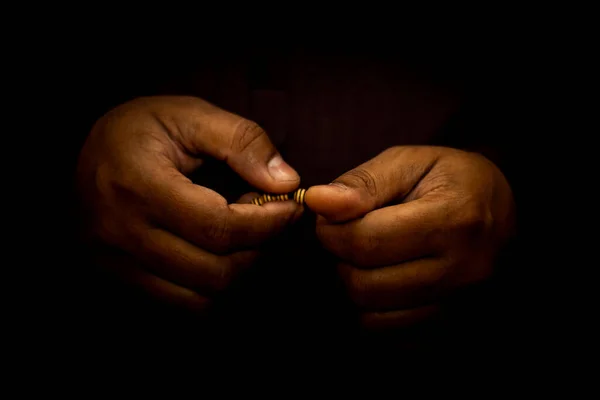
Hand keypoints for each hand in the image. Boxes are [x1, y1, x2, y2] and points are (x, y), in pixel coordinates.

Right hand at [76, 96, 301, 312]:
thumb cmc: (140, 129)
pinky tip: (219, 254)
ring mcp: (114, 262)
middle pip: (214, 271)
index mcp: (137, 185)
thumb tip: (286, 182)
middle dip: (259, 249)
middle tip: (273, 221)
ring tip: (247, 237)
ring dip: (239, 272)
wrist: (84, 149)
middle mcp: (119, 232)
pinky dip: (213, 287)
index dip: (267, 223)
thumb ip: (242, 141)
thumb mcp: (191, 115)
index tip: (291, 207)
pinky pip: (181, 304)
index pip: (217, 226)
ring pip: (201, 298)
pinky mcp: (117, 277)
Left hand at [306, 146, 514, 329]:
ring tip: (370, 256)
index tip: (331, 218)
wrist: (501, 208)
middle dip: (341, 259)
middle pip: (364, 284)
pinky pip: (390, 332)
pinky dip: (375, 309)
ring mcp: (461, 303)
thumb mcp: (409, 162)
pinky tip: (385, 278)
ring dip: (357, 285)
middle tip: (351, 236)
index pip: (365, 241)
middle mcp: (463, 269)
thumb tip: (318, 201)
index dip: (331, 230)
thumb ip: (362, 183)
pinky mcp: (453, 324)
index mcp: (454, 219)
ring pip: (372, 315)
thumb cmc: (451, 179)